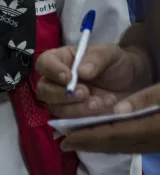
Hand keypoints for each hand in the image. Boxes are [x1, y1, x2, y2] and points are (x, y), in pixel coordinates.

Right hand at [35, 44, 153, 118]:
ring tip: (99, 103)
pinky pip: (68, 120)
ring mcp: (60, 100)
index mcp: (60, 60)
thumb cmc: (115, 63)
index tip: (69, 78)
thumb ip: (96, 59)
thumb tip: (81, 72)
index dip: (52, 71)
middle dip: (62, 94)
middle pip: (44, 90)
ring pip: (55, 107)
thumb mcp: (110, 54)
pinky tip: (101, 110)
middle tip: (85, 93)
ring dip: (76, 108)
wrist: (130, 83)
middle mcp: (55, 81)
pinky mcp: (70, 115)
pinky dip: (84, 116)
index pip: (44, 63)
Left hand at [61, 84, 159, 152]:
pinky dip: (108, 144)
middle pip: (110, 145)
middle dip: (86, 144)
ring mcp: (148, 146)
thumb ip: (141, 101)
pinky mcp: (151, 145)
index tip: (67, 140)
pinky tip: (99, 140)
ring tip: (76, 142)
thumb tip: (116, 110)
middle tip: (64, 144)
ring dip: (95, 145)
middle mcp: (145, 142)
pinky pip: (125, 147)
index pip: (111, 135)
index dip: (87, 138)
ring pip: (116, 148)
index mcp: (147, 129)